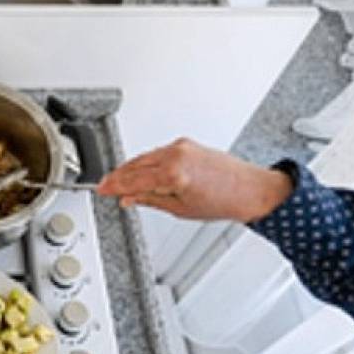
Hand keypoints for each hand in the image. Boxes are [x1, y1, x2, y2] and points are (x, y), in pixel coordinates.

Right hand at [97, 138, 293, 221]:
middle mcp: (176, 155)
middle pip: (135, 165)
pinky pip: (157, 152)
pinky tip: (140, 171)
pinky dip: (146, 162)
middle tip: (106, 186)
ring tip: (120, 181)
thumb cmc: (224, 201)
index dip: (113, 185)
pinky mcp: (186, 144)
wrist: (251, 190)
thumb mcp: (180, 209)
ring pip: (145, 157)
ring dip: (131, 169)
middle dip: (119, 176)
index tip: (102, 189)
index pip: (133, 180)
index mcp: (173, 174)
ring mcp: (181, 147)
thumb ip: (149, 200)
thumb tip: (129, 199)